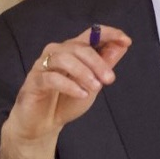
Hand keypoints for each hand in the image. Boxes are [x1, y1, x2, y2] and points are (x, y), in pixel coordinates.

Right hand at [0, 25, 130, 158]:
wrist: (44, 125)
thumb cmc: (67, 101)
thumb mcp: (93, 83)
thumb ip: (105, 64)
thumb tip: (121, 46)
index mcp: (72, 50)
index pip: (91, 34)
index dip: (109, 34)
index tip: (126, 40)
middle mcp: (56, 53)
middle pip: (78, 47)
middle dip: (97, 62)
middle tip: (110, 79)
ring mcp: (42, 66)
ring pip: (63, 58)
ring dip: (83, 72)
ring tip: (95, 88)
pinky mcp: (33, 82)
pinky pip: (51, 78)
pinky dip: (68, 85)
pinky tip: (81, 94)